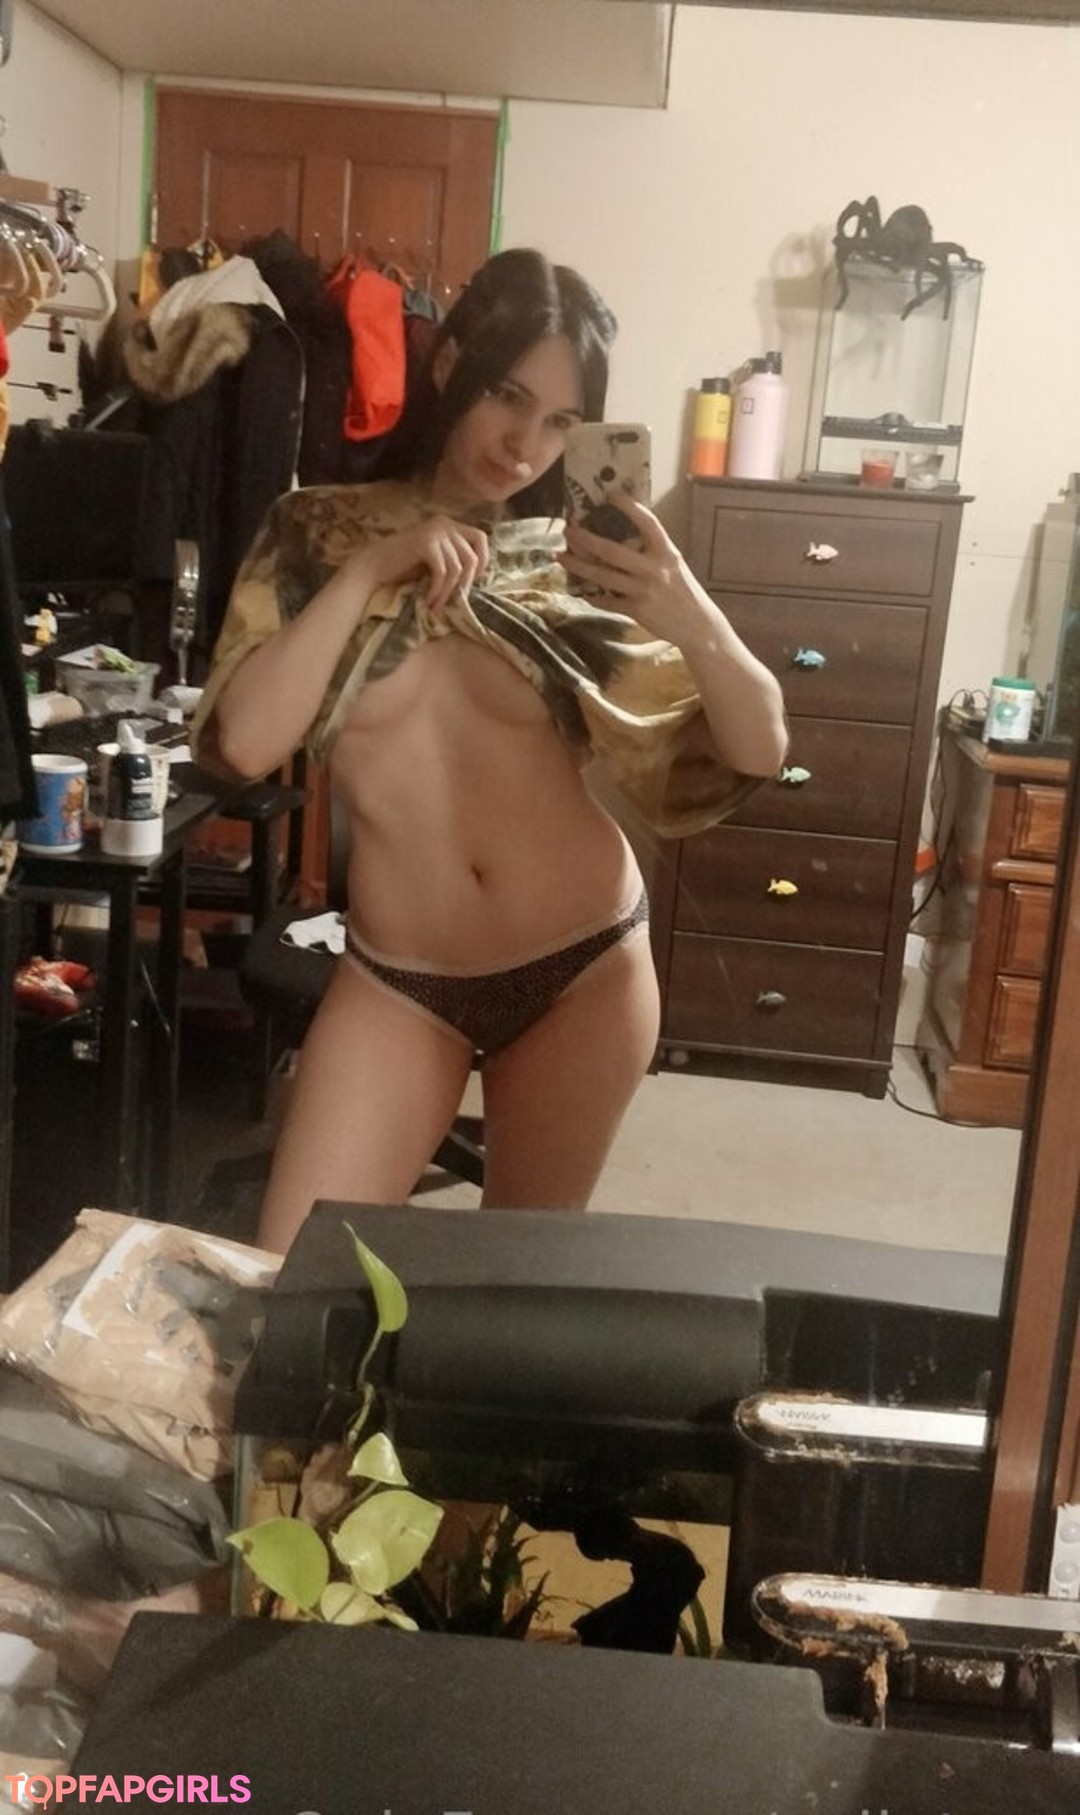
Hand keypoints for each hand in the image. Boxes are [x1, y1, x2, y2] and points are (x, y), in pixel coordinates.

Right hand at [357, 515, 489, 612]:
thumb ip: (454, 558)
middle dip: (465, 583)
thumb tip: (478, 575)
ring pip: (458, 568)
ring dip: (449, 592)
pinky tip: (430, 601)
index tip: (472, 581)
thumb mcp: (435, 558)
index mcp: (448, 523)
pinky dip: (438, 590)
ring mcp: (435, 531)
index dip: (483, 561)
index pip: (481, 538)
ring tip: (439, 606)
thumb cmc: (403, 565)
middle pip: (472, 556)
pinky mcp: (425, 543)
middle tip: (455, 601)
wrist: (373, 565)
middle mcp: (444, 523)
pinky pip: (443, 572)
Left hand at [563, 496, 710, 645]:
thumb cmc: (682, 590)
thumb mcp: (672, 564)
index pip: (648, 523)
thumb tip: (621, 535)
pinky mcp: (637, 610)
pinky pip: (607, 601)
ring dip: (578, 566)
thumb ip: (651, 550)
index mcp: (666, 552)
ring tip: (561, 557)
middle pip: (613, 552)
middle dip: (586, 540)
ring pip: (603, 576)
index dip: (630, 507)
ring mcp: (644, 590)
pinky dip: (592, 595)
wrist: (697, 625)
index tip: (611, 494)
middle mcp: (655, 569)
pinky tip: (580, 589)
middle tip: (568, 530)